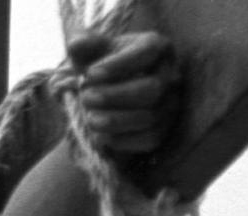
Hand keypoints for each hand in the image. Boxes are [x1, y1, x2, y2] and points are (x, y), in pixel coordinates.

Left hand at [66, 30, 179, 154]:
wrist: (101, 99)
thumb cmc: (98, 69)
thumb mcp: (88, 54)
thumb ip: (82, 45)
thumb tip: (77, 44)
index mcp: (156, 47)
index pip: (147, 51)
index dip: (118, 64)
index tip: (89, 74)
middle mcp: (170, 75)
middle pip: (152, 89)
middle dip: (114, 96)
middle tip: (85, 98)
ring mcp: (170, 104)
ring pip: (150, 117)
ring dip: (115, 120)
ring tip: (89, 119)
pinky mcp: (163, 130)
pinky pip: (149, 139)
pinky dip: (121, 140)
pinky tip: (99, 136)